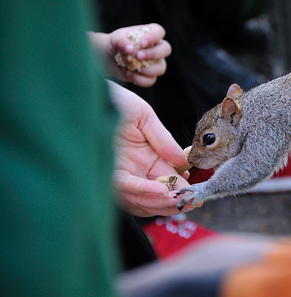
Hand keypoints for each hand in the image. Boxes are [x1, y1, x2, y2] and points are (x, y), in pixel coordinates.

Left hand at [89, 24, 170, 86]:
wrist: (108, 58)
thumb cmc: (115, 44)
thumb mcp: (115, 39)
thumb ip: (121, 41)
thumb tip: (130, 49)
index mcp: (150, 33)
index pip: (159, 32)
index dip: (153, 37)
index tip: (141, 44)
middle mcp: (155, 47)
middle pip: (166, 49)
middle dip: (154, 54)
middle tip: (138, 56)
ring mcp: (154, 62)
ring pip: (161, 68)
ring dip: (147, 70)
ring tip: (131, 68)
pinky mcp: (149, 75)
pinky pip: (151, 80)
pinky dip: (140, 79)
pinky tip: (129, 74)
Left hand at [108, 81, 198, 215]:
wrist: (88, 93)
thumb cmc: (115, 101)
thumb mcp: (145, 116)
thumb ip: (164, 139)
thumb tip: (183, 160)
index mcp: (146, 157)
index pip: (167, 179)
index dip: (181, 188)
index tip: (196, 193)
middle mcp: (132, 169)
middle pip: (154, 195)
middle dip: (174, 202)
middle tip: (192, 203)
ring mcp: (119, 173)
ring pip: (140, 198)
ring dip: (161, 202)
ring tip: (178, 200)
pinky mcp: (105, 172)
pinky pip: (125, 187)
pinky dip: (144, 191)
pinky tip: (161, 190)